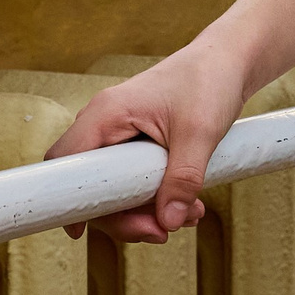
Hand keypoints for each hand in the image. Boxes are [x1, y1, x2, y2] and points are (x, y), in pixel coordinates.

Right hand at [46, 44, 245, 244]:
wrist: (229, 61)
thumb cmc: (210, 82)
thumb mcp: (200, 133)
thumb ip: (183, 178)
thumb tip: (168, 222)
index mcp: (107, 114)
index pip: (66, 162)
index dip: (68, 198)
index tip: (80, 232)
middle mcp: (106, 124)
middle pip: (91, 184)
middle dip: (123, 215)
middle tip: (162, 233)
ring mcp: (121, 134)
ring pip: (115, 187)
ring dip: (147, 211)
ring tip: (190, 216)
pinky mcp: (138, 143)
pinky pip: (134, 180)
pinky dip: (157, 198)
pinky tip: (189, 206)